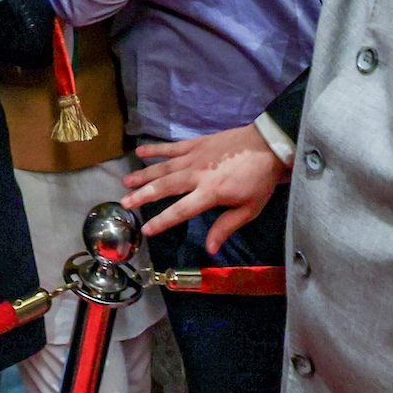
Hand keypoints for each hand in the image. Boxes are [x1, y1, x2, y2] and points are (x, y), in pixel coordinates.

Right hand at [123, 125, 290, 245]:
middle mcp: (196, 174)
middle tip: (125, 203)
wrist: (267, 145)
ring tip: (126, 182)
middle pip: (164, 187)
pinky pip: (171, 148)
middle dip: (143, 196)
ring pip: (163, 167)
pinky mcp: (196, 144)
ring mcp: (194, 157)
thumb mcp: (249, 209)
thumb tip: (210, 249)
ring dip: (143, 175)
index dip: (162, 221)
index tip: (145, 229)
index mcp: (210, 192)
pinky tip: (139, 152)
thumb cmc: (259, 180)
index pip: (180, 210)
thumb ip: (226, 227)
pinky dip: (155, 150)